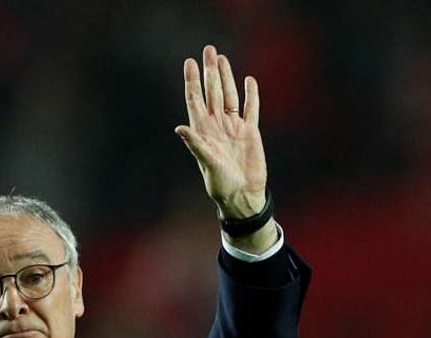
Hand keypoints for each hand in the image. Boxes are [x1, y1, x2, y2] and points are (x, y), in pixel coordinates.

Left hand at [175, 45, 267, 219]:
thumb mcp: (206, 162)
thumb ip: (195, 144)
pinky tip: (248, 81)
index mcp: (203, 131)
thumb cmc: (221, 183)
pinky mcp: (250, 132)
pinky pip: (251, 109)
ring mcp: (233, 127)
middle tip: (209, 50)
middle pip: (212, 92)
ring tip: (222, 59)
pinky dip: (251, 95)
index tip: (190, 62)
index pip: (195, 100)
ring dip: (227, 77)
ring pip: (230, 96)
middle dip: (210, 71)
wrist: (242, 195)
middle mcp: (217, 125)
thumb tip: (179, 128)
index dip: (192, 81)